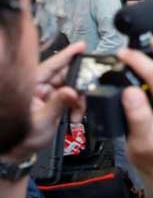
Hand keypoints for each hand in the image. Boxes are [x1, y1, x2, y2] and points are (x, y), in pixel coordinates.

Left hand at [5, 42, 85, 159]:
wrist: (18, 151)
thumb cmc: (21, 137)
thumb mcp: (42, 122)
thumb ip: (58, 105)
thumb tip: (71, 91)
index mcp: (31, 86)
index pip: (51, 65)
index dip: (67, 55)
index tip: (81, 46)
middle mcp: (40, 88)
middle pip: (65, 76)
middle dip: (79, 85)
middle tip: (88, 90)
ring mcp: (47, 95)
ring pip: (71, 88)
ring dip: (78, 100)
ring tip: (77, 112)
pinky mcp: (53, 103)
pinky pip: (70, 99)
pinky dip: (76, 107)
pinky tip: (75, 116)